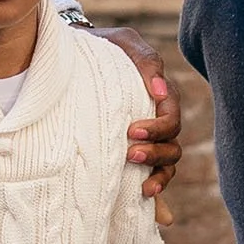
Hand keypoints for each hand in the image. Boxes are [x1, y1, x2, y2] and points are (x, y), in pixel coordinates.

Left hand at [80, 22, 181, 197]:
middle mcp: (155, 120)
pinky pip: (152, 175)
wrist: (71, 58)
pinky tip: (151, 201)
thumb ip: (144, 60)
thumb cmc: (100, 49)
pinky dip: (158, 191)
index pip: (171, 117)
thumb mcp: (122, 43)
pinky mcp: (129, 152)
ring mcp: (145, 139)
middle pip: (172, 145)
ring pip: (167, 163)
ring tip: (140, 182)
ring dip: (158, 173)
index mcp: (158, 96)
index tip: (132, 131)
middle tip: (130, 154)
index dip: (158, 128)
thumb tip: (159, 88)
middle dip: (155, 152)